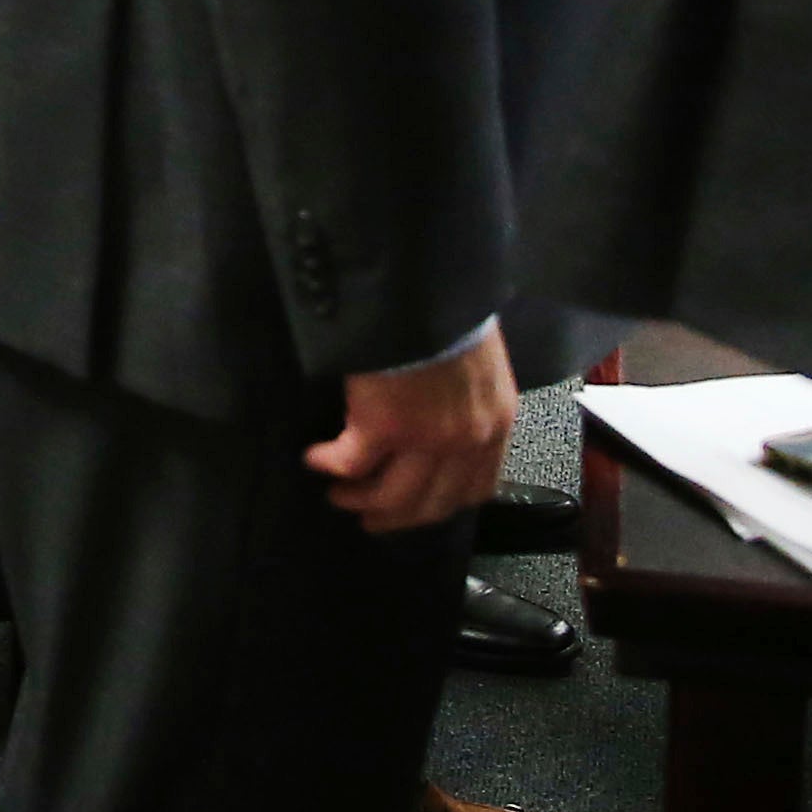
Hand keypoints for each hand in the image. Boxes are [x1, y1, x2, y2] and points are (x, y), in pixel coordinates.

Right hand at [304, 325, 515, 533]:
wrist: (423, 292)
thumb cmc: (449, 313)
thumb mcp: (480, 362)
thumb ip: (469, 397)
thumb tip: (443, 410)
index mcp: (496, 424)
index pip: (477, 488)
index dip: (443, 505)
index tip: (419, 509)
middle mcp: (467, 441)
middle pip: (432, 503)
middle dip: (398, 517)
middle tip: (371, 519)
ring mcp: (426, 439)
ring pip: (392, 495)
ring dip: (360, 500)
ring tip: (338, 495)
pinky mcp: (383, 429)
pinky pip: (350, 464)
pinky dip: (329, 465)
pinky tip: (315, 459)